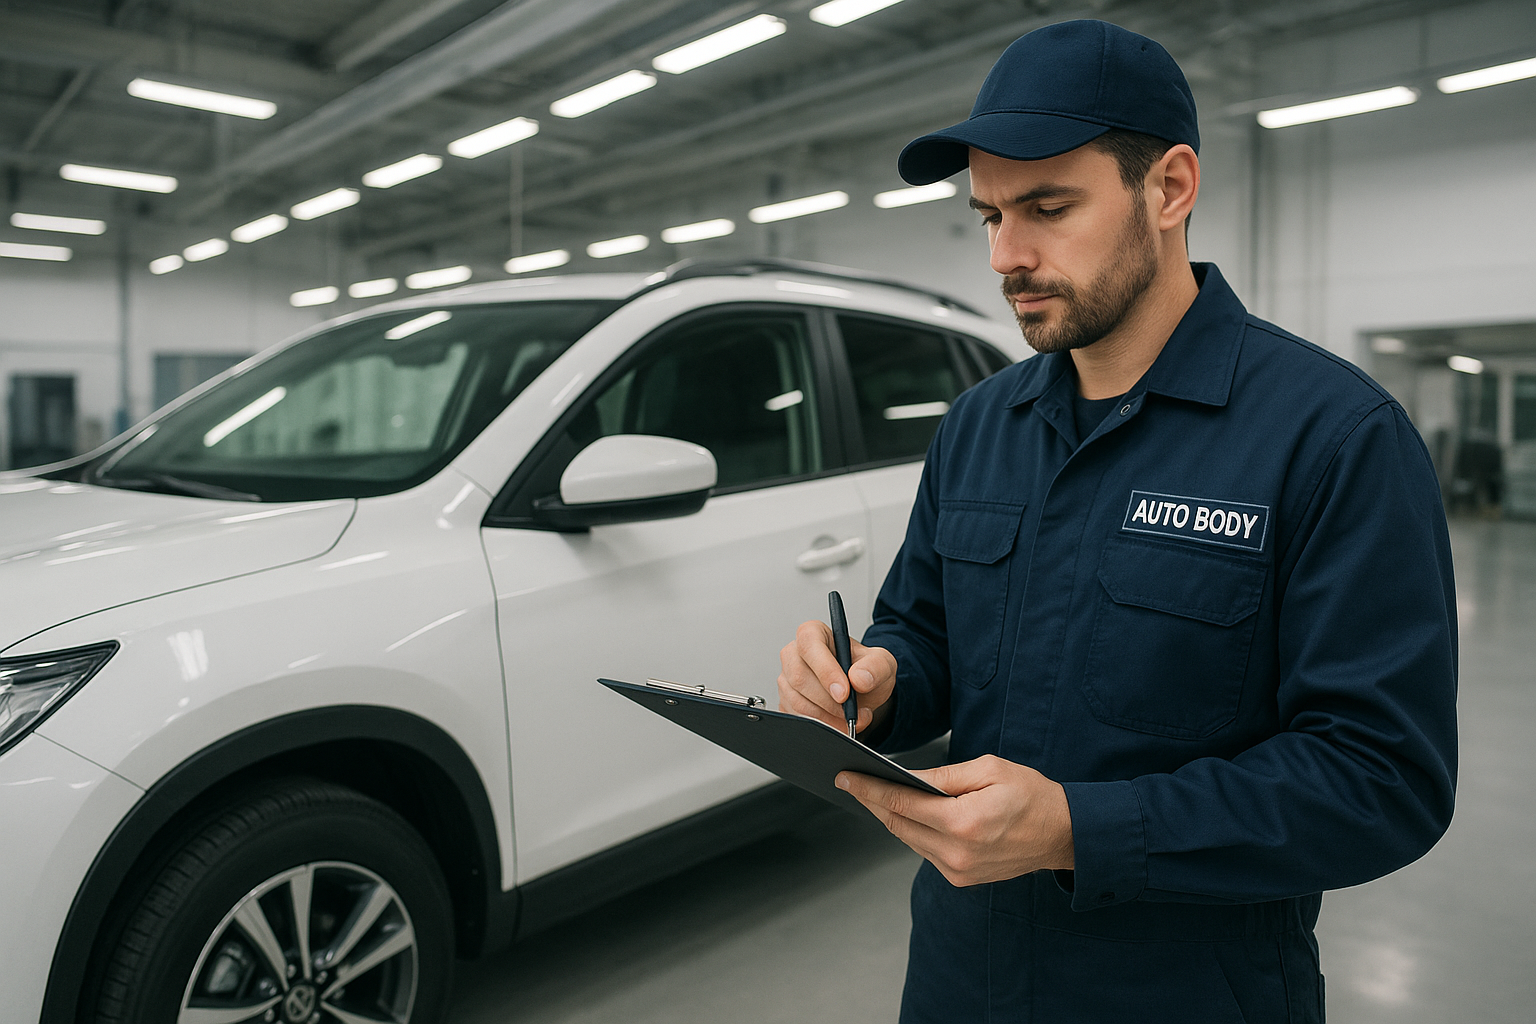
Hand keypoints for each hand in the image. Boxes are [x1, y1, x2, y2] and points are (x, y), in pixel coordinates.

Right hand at [778, 619, 896, 734]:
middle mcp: (794, 654)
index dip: (825, 670)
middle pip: (799, 678)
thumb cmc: (864, 670)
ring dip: (828, 717)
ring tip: (850, 717)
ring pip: (798, 702)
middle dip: (830, 702)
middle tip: (853, 711)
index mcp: (814, 634)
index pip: (809, 645)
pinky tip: (837, 721)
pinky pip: (797, 717)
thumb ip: (875, 667)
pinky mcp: (785, 702)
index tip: (844, 693)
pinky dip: (821, 725)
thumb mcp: (882, 663)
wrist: (862, 692)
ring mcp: (786, 679)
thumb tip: (858, 678)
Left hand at [836, 755, 1074, 885]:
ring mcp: (958, 870)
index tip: (846, 777)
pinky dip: (912, 831)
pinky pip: (925, 850)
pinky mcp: (961, 877)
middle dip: (872, 801)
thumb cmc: (1031, 795)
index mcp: (963, 823)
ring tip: (872, 793)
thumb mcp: (989, 770)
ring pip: (908, 839)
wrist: (1064, 834)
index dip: (869, 789)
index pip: (902, 803)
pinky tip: (904, 813)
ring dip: (890, 816)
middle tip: (851, 780)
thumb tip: (906, 777)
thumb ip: (944, 776)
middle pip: (898, 824)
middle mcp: (956, 853)